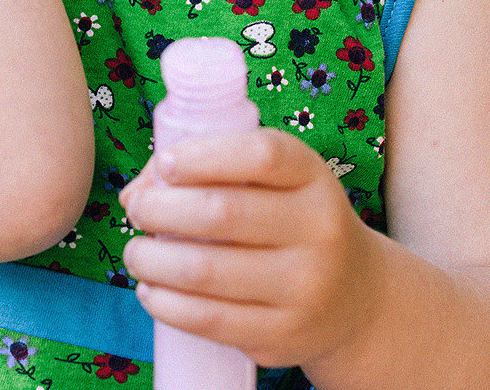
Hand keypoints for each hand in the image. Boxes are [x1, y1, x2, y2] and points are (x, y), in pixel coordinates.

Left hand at [118, 128, 379, 369]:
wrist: (355, 297)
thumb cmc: (288, 222)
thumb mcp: (270, 182)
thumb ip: (204, 168)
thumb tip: (135, 195)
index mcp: (312, 177)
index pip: (260, 156)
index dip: (201, 156)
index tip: (164, 164)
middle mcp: (319, 230)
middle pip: (220, 213)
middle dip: (158, 209)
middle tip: (138, 211)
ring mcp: (304, 287)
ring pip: (204, 271)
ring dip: (150, 259)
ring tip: (136, 253)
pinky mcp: (283, 334)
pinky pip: (207, 320)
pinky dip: (164, 303)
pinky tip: (150, 290)